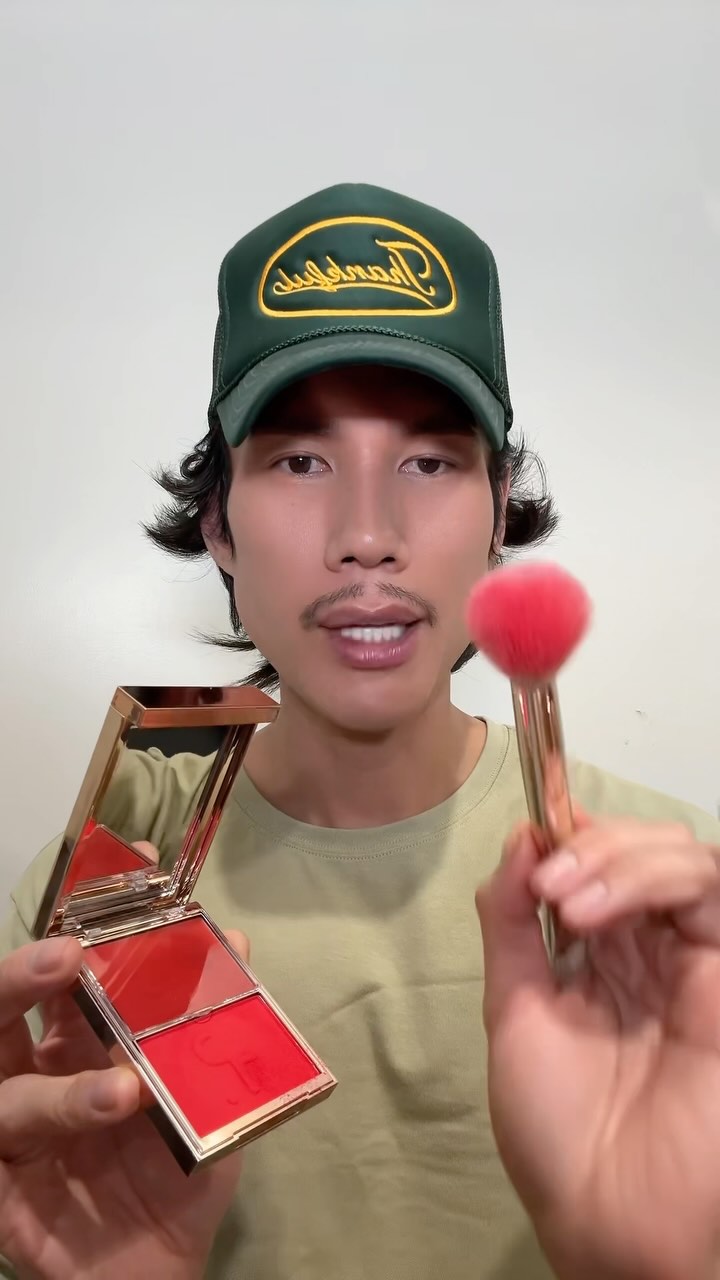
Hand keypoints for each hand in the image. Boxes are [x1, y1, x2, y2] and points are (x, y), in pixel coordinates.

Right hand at [0, 844, 245, 1279]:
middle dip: (21, 978)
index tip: (112, 883)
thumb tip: (234, 939)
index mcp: (74, 1041)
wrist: (158, 1270)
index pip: (59, 974)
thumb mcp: (208, 1095)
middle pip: (0, 1012)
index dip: (75, 928)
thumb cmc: (174, 1173)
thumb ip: (217, 1023)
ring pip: (6, 1094)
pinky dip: (34, 1156)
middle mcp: (33, 1074)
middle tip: (67, 956)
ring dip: (62, 1091)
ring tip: (125, 1092)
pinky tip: (79, 1155)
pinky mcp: (3, 1198)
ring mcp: (13, 1137)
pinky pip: (0, 1165)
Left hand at [476, 811, 719, 1279]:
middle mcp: (648, 951)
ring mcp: (690, 962)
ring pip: (681, 858)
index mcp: (598, 959)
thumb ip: (511, 922)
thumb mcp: (513, 1011)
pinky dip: (653, 878)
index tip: (531, 838)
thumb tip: (520, 837)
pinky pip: (709, 892)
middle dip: (592, 844)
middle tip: (549, 882)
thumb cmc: (557, 1132)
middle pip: (641, 848)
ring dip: (619, 857)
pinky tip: (595, 910)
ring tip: (568, 899)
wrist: (608, 1218)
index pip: (596, 861)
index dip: (567, 834)